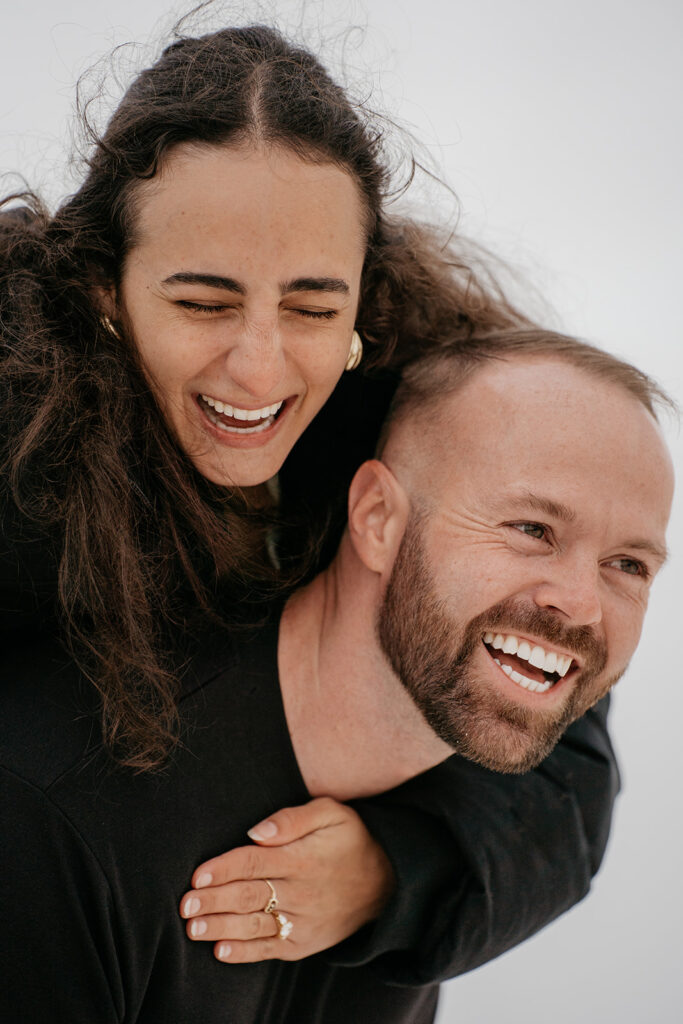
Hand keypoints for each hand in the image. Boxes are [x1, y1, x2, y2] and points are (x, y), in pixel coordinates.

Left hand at [179, 797, 394, 962]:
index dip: (223, 868)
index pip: (253, 862)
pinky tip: (221, 951)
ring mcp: (303, 921)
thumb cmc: (352, 840)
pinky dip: (245, 953)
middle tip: (184, 904)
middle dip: (212, 900)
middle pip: (248, 896)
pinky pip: (270, 949)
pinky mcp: (305, 942)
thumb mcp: (332, 813)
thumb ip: (293, 817)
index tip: (197, 874)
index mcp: (302, 858)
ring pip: (254, 926)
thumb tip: (257, 830)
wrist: (387, 882)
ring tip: (193, 928)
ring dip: (220, 928)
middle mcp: (301, 892)